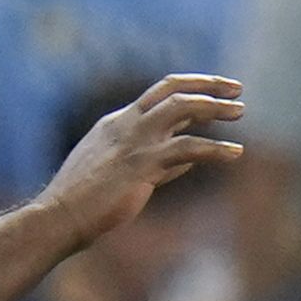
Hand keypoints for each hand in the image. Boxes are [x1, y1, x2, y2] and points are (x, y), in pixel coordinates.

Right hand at [36, 74, 242, 244]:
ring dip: (215, 107)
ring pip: (183, 108)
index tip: (213, 95)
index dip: (188, 92)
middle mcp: (126, 124)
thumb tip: (188, 160)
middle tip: (236, 88)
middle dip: (205, 83)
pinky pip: (189, 148)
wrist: (59, 217)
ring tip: (241, 111)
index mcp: (116, 124)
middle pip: (170, 88)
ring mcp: (134, 140)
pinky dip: (217, 149)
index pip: (158, 97)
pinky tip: (236, 154)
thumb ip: (156, 163)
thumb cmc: (87, 204)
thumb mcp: (121, 175)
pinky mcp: (144, 163)